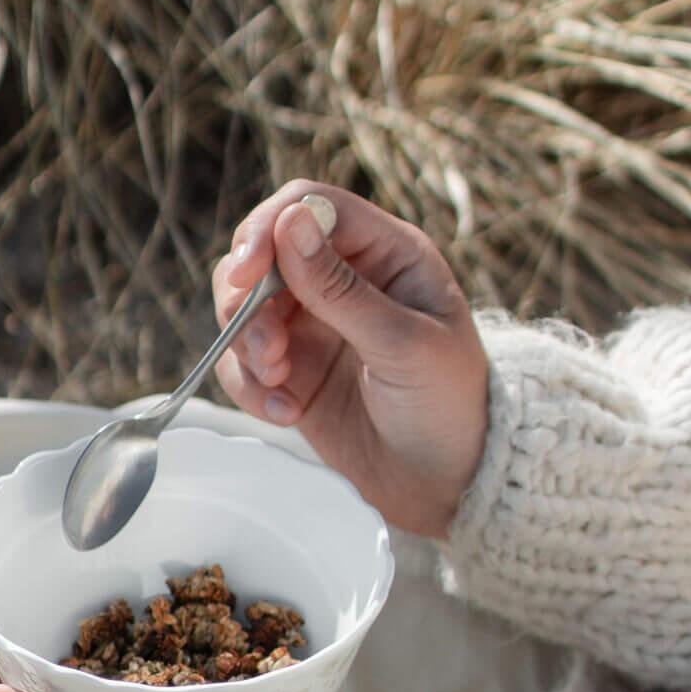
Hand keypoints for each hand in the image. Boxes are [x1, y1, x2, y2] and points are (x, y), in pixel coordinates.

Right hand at [213, 182, 488, 539]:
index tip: (247, 275)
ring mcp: (313, 325)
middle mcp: (344, 278)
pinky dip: (250, 386)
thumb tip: (289, 222)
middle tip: (267, 349)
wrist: (446, 485)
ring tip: (279, 384)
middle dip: (250, 297)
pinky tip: (286, 413)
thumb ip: (341, 288)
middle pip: (264, 251)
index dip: (271, 228)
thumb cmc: (447, 407)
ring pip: (243, 305)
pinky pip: (243, 361)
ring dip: (247, 343)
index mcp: (387, 253)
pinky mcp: (292, 371)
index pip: (312, 206)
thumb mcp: (404, 345)